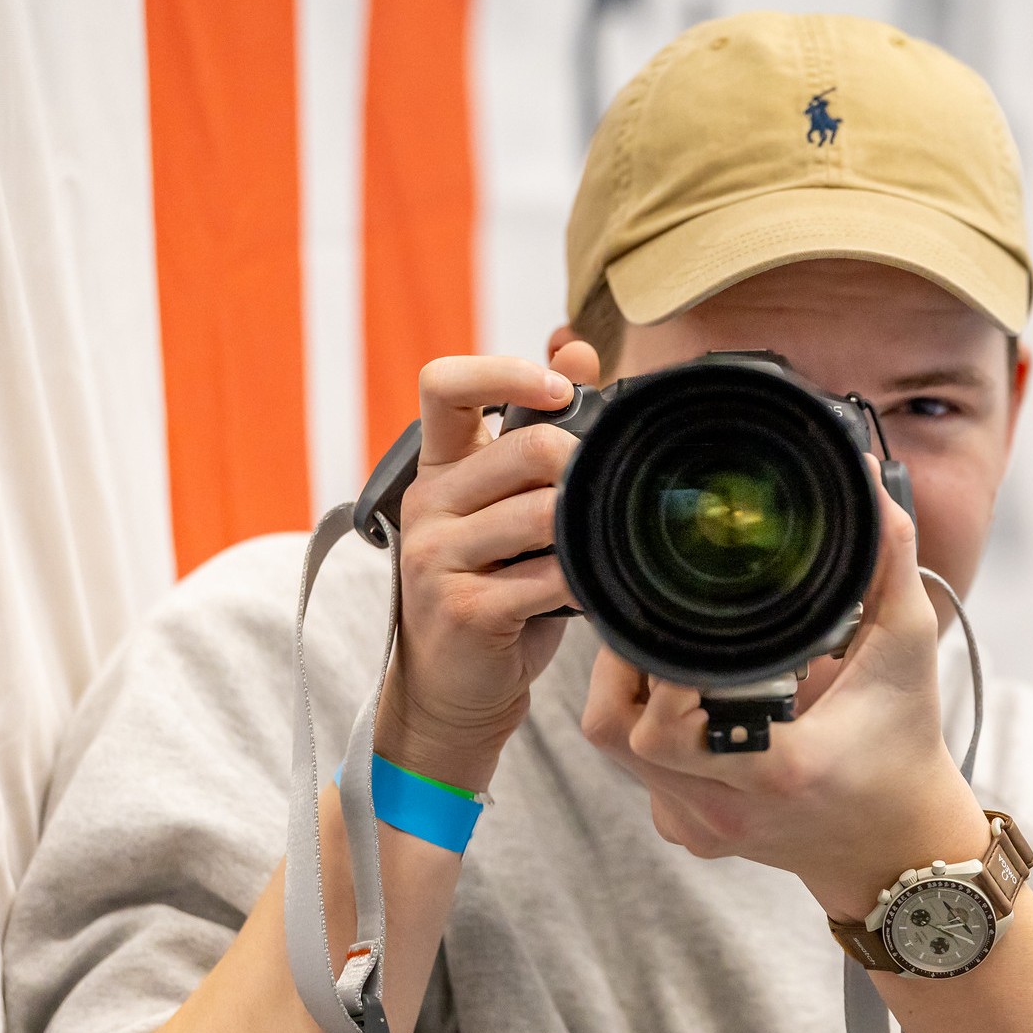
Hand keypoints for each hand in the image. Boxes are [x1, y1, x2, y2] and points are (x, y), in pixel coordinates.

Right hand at [374, 342, 601, 790]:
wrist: (454, 688)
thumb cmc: (493, 588)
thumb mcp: (508, 504)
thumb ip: (535, 428)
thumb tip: (576, 344)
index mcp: (438, 467)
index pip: (446, 384)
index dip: (508, 371)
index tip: (560, 389)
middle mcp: (429, 503)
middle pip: (527, 448)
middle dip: (584, 468)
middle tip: (604, 498)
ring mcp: (437, 557)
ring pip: (545, 514)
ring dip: (587, 532)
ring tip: (595, 550)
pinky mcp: (462, 608)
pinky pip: (547, 577)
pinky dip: (581, 582)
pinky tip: (587, 591)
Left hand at [581, 458, 990, 921]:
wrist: (897, 845)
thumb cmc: (904, 745)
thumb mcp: (907, 649)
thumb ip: (890, 561)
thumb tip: (867, 483)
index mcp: (778, 770)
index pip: (667, 723)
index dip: (661, 665)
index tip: (679, 615)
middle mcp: (726, 809)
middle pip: (618, 729)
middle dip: (628, 664)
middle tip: (660, 616)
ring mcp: (700, 826)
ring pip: (614, 747)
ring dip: (630, 690)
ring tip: (668, 646)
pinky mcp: (687, 832)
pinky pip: (635, 773)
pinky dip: (646, 729)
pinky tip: (686, 700)